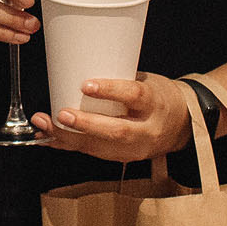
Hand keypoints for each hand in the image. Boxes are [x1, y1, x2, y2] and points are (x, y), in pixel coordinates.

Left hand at [32, 72, 190, 161]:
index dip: (111, 91)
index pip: (135, 96)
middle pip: (116, 131)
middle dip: (84, 124)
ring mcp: (136, 148)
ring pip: (101, 147)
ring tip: (44, 125)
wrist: (182, 125)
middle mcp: (148, 129)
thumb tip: (79, 67)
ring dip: (68, 137)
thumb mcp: (148, 81)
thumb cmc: (159, 97)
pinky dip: (69, 144)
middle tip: (60, 113)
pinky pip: (94, 153)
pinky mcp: (123, 158)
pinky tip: (50, 137)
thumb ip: (119, 80)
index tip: (86, 85)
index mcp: (156, 103)